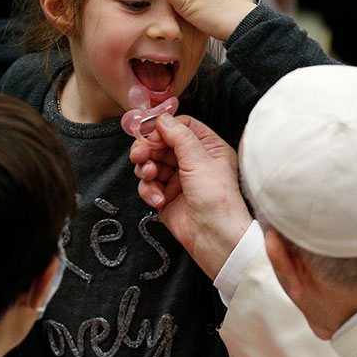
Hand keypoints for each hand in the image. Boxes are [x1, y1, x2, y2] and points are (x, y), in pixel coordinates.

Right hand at [130, 114, 251, 279]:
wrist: (214, 237)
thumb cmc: (217, 200)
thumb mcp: (200, 160)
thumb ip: (179, 136)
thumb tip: (163, 119)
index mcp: (208, 148)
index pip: (181, 127)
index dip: (163, 129)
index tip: (150, 134)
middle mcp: (192, 162)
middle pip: (161, 144)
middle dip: (148, 149)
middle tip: (139, 155)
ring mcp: (178, 179)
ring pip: (151, 163)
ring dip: (146, 169)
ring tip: (151, 176)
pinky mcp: (166, 196)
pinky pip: (148, 185)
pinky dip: (149, 190)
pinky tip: (158, 198)